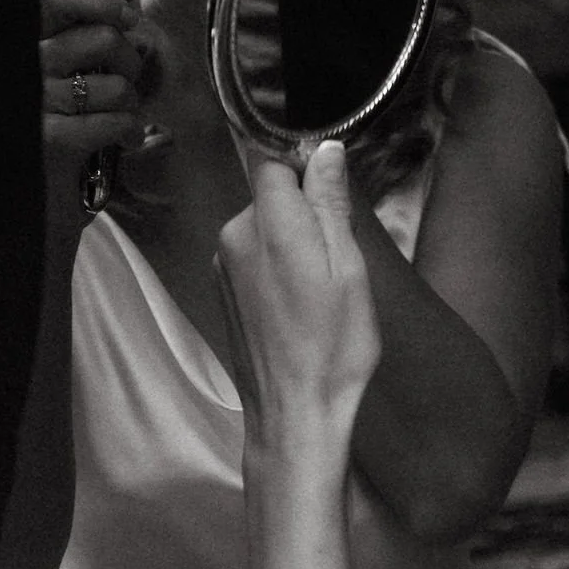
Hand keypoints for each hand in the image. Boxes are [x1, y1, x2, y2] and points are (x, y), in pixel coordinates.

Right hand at [38, 0, 148, 161]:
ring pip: (115, 85)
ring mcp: (35, 103)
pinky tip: (124, 141)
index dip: (100, 0)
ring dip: (130, 104)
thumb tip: (130, 12)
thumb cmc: (58, 139)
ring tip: (121, 117)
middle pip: (102, 39)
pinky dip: (129, 131)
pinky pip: (115, 121)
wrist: (35, 210)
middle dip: (130, 62)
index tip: (127, 18)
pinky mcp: (51, 140)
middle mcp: (25, 68)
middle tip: (127, 82)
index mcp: (27, 47)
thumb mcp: (67, 82)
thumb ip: (87, 44)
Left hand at [215, 141, 381, 448]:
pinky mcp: (222, 294)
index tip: (332, 198)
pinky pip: (251, 257)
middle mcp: (234, 237)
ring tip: (319, 287)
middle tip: (336, 256)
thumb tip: (324, 149)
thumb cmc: (333, 345)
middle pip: (269, 196)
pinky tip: (296, 305)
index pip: (273, 161)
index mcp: (267, 223)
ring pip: (262, 227)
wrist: (294, 419)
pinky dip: (274, 267)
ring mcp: (223, 268)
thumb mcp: (347, 268)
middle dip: (302, 211)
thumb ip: (330, 203)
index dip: (303, 168)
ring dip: (289, 241)